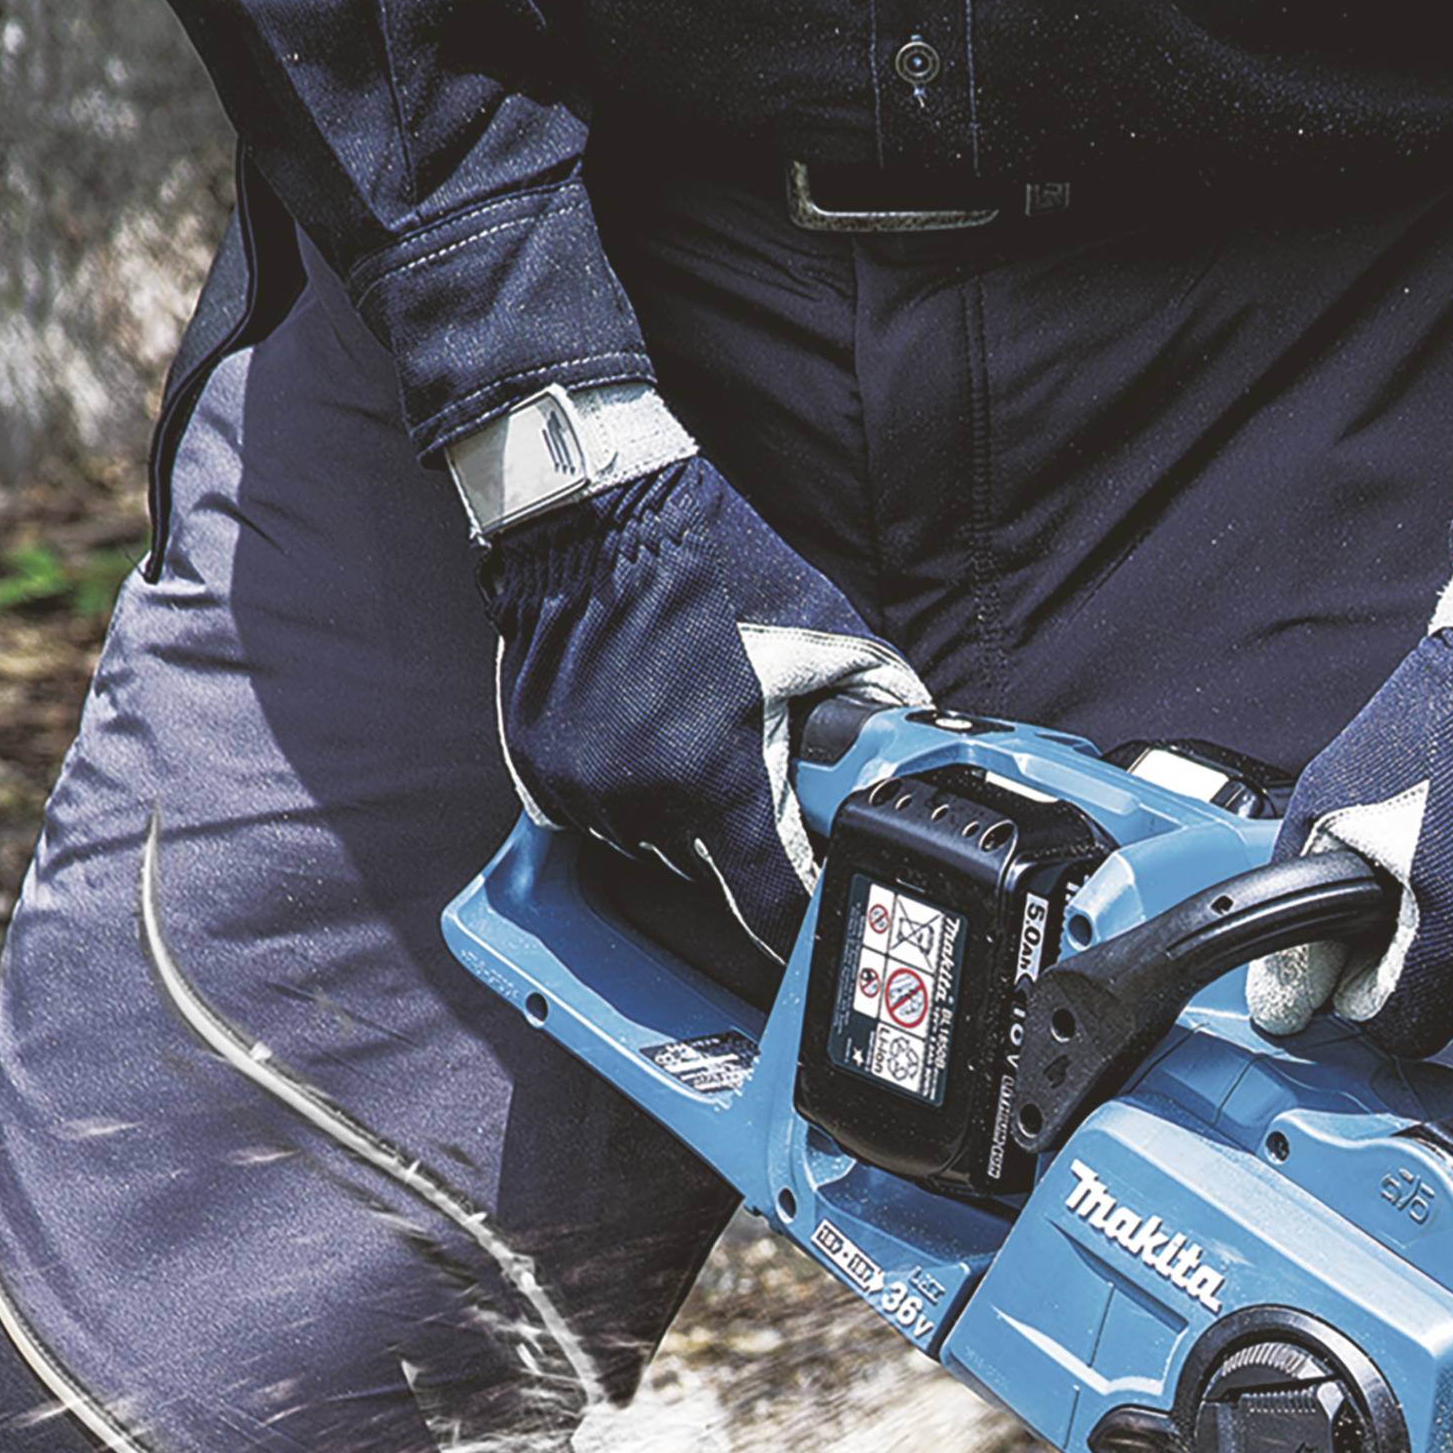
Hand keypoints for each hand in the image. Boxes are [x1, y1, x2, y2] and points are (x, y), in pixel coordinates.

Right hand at [475, 455, 928, 960]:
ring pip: (654, 851)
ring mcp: (584, 793)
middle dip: (740, 842)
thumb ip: (877, 703)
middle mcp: (645, 800)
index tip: (811, 934)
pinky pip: (600, 822)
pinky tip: (645, 735)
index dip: (797, 927)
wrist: (593, 518)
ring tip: (692, 736)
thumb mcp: (825, 632)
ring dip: (681, 821)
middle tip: (752, 777)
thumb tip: (912, 754)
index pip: (768, 905)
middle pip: (712, 876)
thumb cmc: (712, 568)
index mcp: (718, 779)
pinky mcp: (539, 776)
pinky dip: (628, 798)